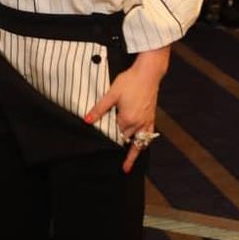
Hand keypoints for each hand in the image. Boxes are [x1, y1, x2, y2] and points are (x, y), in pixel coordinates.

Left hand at [84, 47, 169, 172]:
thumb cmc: (129, 82)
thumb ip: (99, 109)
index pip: (115, 134)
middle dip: (118, 142)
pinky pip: (148, 136)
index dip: (109, 137)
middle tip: (113, 156)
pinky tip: (141, 147)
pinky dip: (143, 144)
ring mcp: (146, 122)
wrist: (148, 74)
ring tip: (127, 166)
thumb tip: (86, 120)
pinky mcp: (151, 118)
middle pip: (125, 138)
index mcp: (127, 120)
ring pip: (138, 142)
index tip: (101, 144)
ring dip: (132, 152)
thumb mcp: (111, 94)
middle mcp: (138, 124)